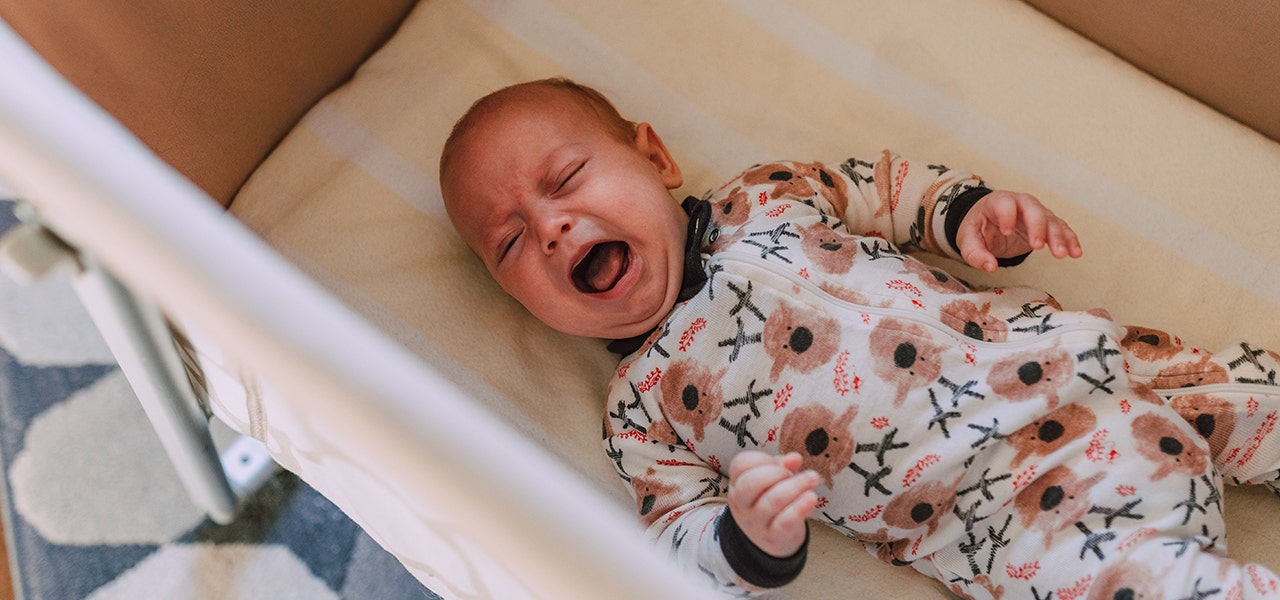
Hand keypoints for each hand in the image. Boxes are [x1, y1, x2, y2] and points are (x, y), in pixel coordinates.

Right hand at [727, 451, 819, 557]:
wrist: (771, 539)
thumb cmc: (770, 503)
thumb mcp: (771, 481)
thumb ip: (781, 466)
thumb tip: (794, 458)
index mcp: (738, 484)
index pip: (741, 464)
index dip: (762, 459)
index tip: (780, 463)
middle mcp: (743, 504)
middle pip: (750, 483)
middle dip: (776, 473)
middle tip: (792, 473)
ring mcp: (756, 522)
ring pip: (771, 502)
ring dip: (796, 486)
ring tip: (812, 479)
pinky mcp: (773, 536)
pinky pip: (785, 522)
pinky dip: (800, 507)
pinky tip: (811, 498)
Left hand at [955, 190, 1082, 271]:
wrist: (988, 224)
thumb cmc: (978, 229)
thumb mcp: (968, 240)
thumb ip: (975, 254)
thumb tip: (990, 267)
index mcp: (998, 202)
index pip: (1005, 203)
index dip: (1007, 216)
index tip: (1006, 232)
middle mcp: (1021, 203)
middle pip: (1034, 209)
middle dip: (1037, 227)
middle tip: (1037, 247)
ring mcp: (1036, 213)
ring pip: (1051, 220)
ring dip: (1058, 237)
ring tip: (1062, 254)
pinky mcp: (1046, 225)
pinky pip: (1061, 229)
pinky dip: (1069, 240)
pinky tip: (1075, 253)